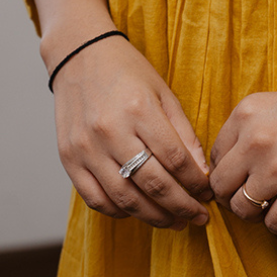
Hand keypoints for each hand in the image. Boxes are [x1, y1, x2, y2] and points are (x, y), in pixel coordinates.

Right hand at [50, 36, 211, 229]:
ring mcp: (86, 148)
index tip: (209, 193)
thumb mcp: (163, 92)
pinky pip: (95, 199)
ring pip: (125, 199)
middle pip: (153, 184)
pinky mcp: (68, 159)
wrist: (80, 55)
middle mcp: (111, 131)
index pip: (175, 159)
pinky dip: (119, 212)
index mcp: (139, 110)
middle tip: (199, 217)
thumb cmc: (127, 71)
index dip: (196, 183)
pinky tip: (139, 212)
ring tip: (175, 221)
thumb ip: (183, 133)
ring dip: (154, 217)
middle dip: (182, 207)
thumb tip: (201, 173)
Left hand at [208, 66, 276, 233]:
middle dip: (236, 196)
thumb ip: (253, 131)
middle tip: (259, 195)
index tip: (247, 175)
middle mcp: (256, 139)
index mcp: (247, 112)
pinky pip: (273, 224)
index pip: (215, 158)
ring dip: (258, 211)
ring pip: (243, 210)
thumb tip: (231, 168)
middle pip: (220, 188)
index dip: (231, 171)